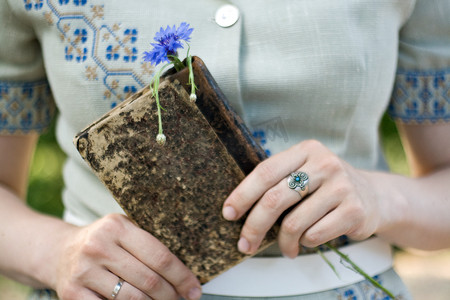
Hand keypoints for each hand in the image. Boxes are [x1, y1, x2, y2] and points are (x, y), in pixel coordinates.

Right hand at [51, 214, 201, 299]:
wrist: (60, 251)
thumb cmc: (102, 241)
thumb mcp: (123, 229)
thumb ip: (148, 242)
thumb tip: (184, 270)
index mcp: (116, 226)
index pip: (159, 256)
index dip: (181, 276)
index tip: (194, 288)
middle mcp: (98, 246)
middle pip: (149, 280)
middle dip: (171, 295)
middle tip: (182, 299)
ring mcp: (84, 271)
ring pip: (133, 299)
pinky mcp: (72, 293)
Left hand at [222, 140, 384, 257]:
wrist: (374, 197)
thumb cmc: (326, 187)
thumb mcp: (305, 172)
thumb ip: (278, 181)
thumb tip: (237, 208)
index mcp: (306, 150)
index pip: (265, 171)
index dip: (242, 194)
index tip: (228, 213)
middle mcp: (325, 164)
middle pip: (274, 199)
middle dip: (254, 226)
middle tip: (245, 244)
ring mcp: (342, 187)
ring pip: (294, 223)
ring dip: (283, 243)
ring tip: (286, 248)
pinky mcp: (354, 211)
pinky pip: (314, 236)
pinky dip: (304, 244)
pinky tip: (308, 240)